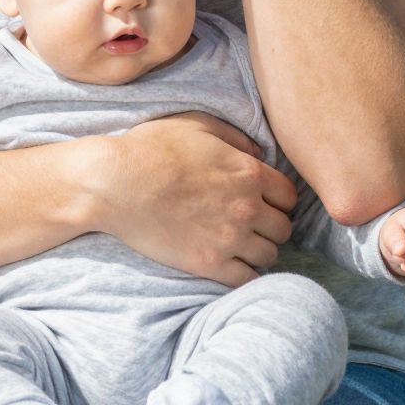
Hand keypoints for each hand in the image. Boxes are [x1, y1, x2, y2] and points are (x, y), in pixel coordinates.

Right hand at [92, 113, 295, 287]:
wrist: (116, 183)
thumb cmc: (152, 149)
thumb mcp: (197, 125)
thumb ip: (235, 138)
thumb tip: (257, 152)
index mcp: (248, 173)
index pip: (289, 196)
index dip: (279, 200)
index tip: (266, 203)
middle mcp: (247, 207)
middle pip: (283, 229)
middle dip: (271, 227)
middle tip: (254, 227)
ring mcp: (229, 238)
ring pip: (269, 256)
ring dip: (259, 251)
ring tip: (242, 247)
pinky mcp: (208, 263)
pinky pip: (246, 280)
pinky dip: (244, 274)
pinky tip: (231, 266)